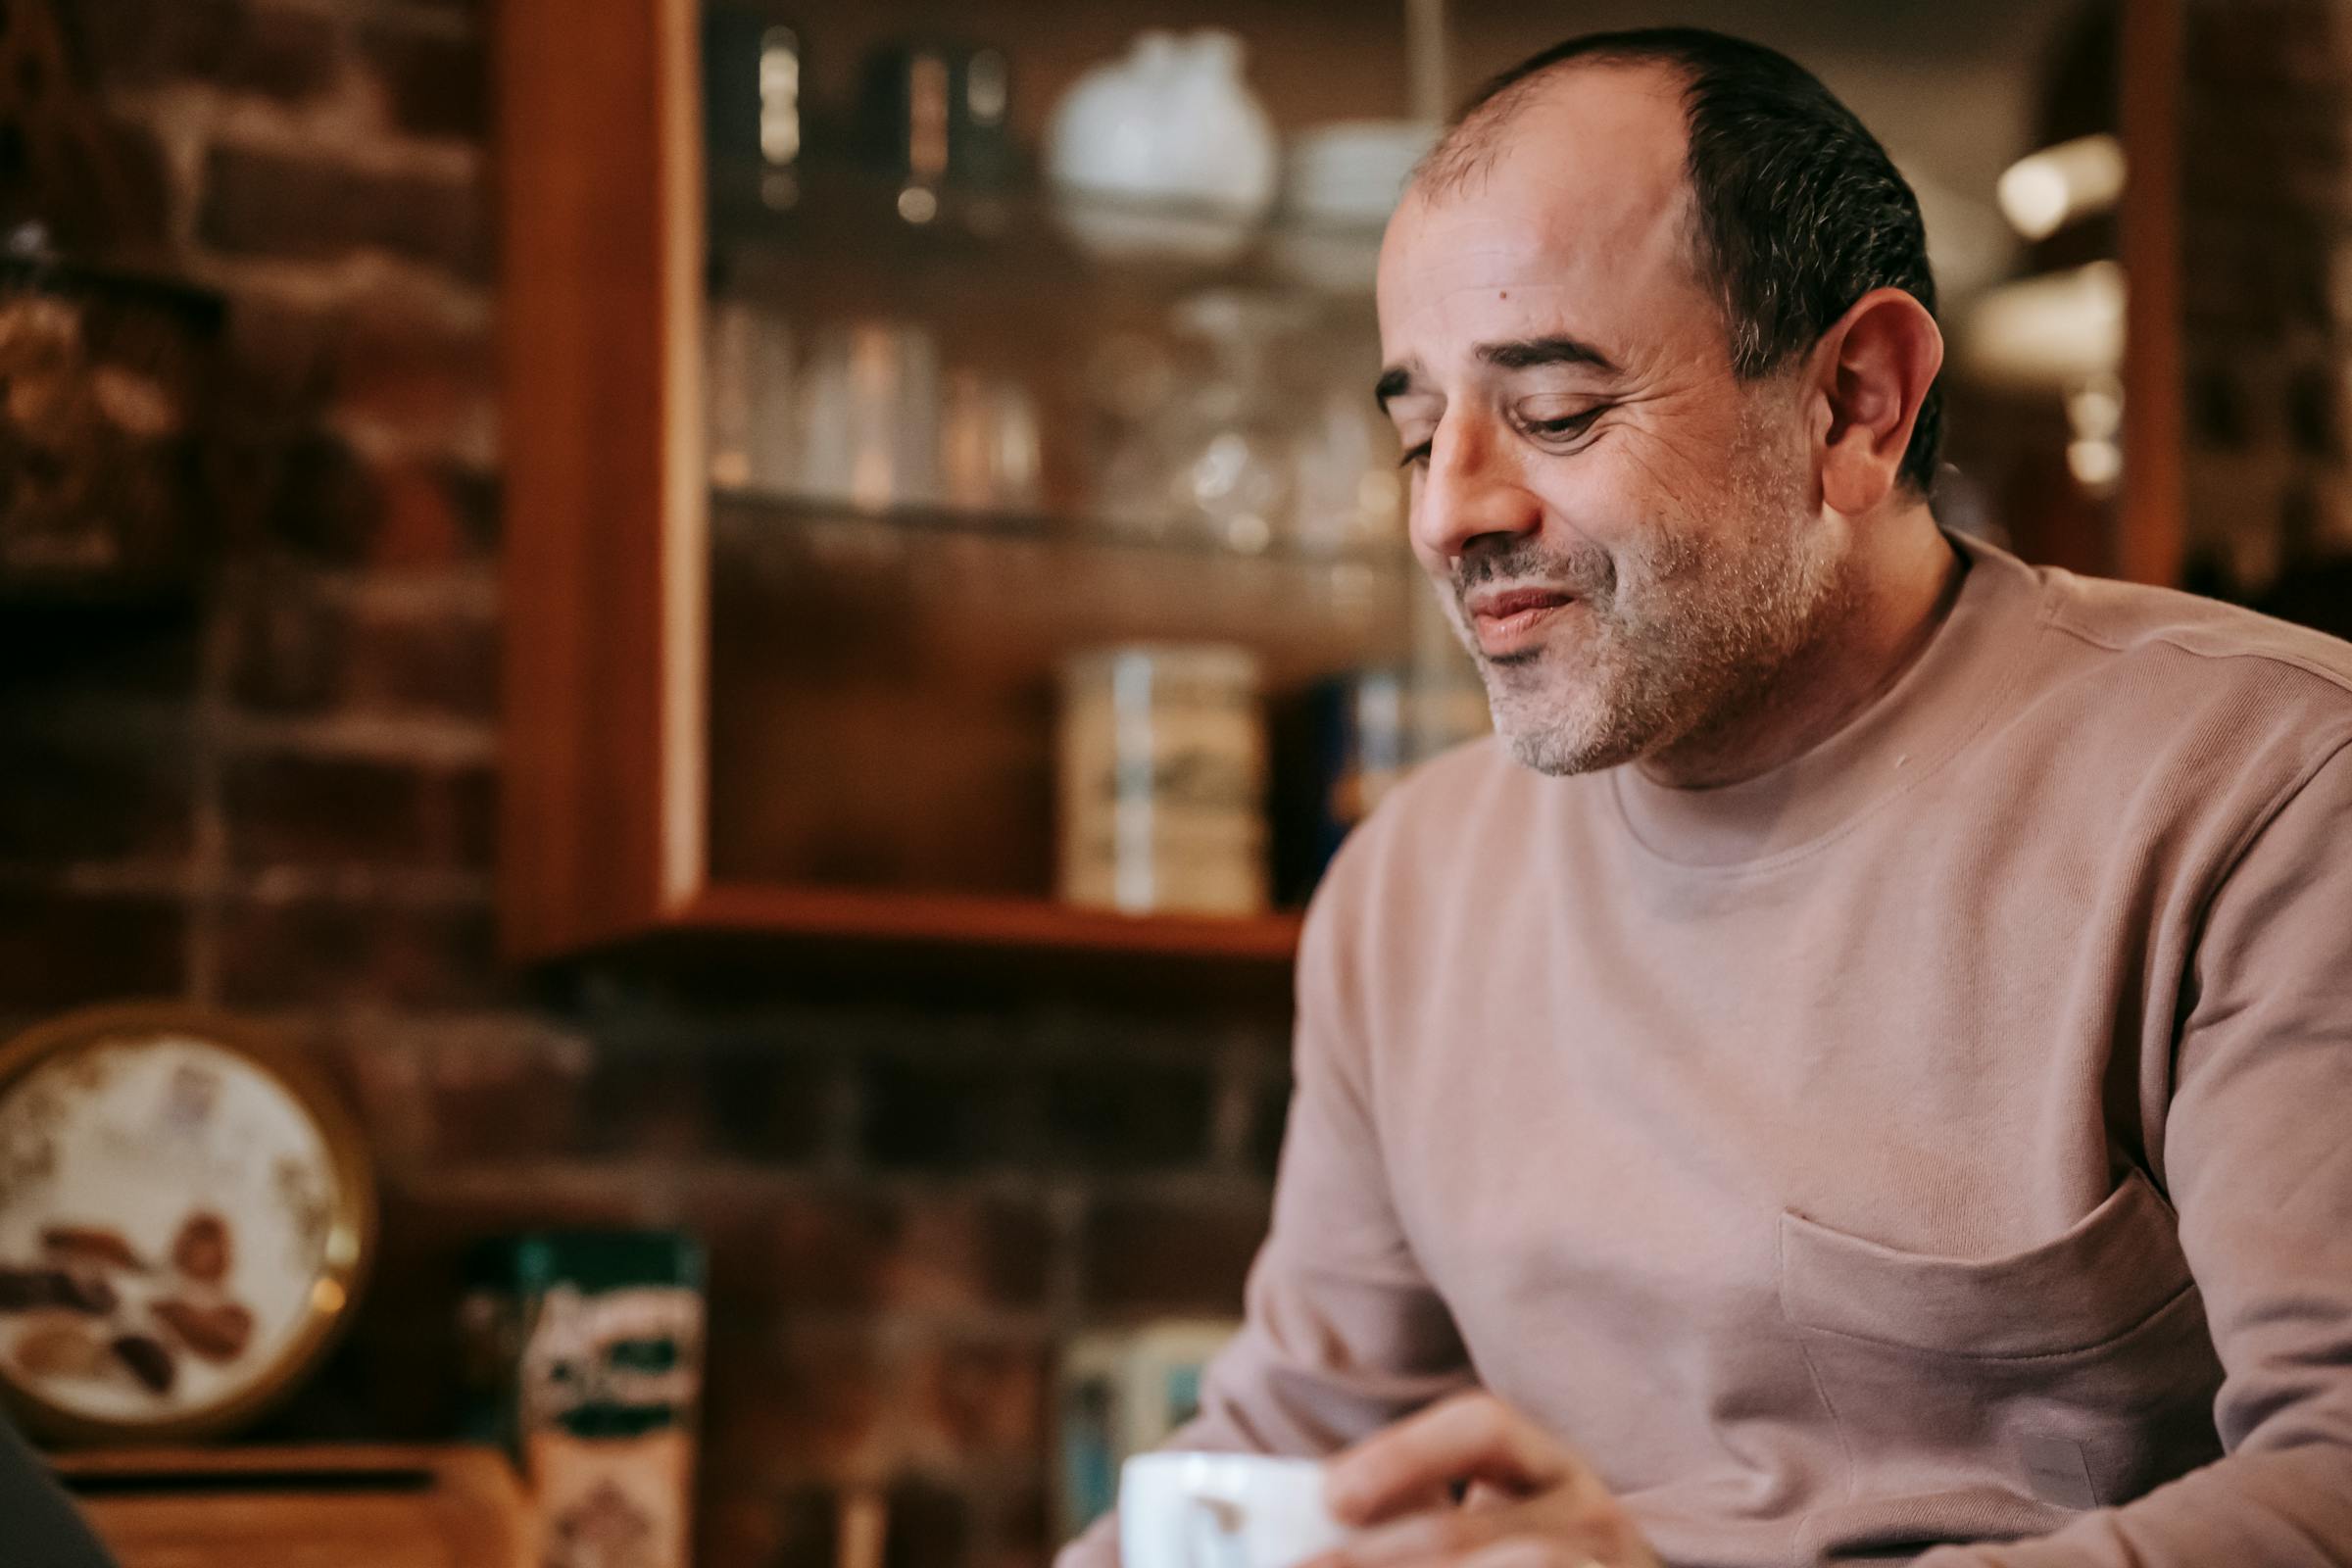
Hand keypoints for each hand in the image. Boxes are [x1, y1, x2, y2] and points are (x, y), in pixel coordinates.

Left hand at [1302, 1392, 1664, 1567]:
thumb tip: (1308, 1539)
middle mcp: (1590, 1518)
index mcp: (1549, 1470)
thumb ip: (1413, 1522)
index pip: (1484, 1428)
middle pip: (1474, 1528)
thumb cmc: (1513, 1561)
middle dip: (1379, 1558)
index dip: (1405, 1454)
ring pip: (1521, 1567)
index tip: (1332, 1498)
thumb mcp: (1484, 1532)